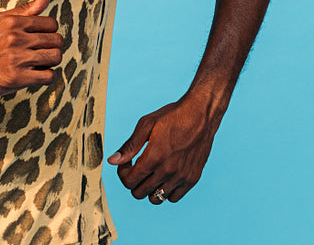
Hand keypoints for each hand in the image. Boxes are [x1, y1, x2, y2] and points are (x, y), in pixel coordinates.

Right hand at [0, 0, 62, 97]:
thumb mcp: (1, 21)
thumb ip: (27, 9)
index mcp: (13, 22)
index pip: (51, 24)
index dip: (49, 32)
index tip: (40, 39)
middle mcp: (15, 38)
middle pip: (56, 41)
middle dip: (52, 47)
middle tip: (40, 52)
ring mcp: (16, 58)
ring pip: (55, 57)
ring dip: (51, 62)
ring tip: (40, 63)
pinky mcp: (16, 78)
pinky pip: (48, 76)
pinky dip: (46, 76)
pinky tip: (36, 74)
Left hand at [107, 95, 221, 203]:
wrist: (201, 114)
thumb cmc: (172, 116)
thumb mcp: (146, 125)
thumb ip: (129, 146)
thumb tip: (112, 161)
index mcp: (154, 157)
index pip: (129, 181)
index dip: (123, 173)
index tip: (126, 164)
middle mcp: (168, 171)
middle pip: (140, 193)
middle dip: (133, 182)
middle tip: (137, 168)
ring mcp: (181, 177)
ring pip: (156, 199)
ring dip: (148, 189)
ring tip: (150, 174)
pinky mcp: (192, 179)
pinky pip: (174, 197)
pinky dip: (165, 191)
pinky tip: (164, 176)